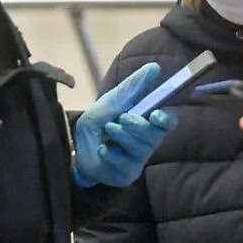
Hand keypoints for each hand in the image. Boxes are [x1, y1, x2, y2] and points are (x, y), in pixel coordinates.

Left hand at [73, 63, 178, 187]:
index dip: (166, 119)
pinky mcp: (126, 174)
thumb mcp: (110, 101)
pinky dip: (110, 153)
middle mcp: (147, 142)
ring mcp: (137, 160)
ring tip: (107, 130)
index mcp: (146, 123)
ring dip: (121, 136)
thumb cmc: (98, 124)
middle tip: (121, 118)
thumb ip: (131, 87)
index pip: (168, 123)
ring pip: (140, 149)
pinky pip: (124, 163)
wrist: (75, 150)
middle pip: (154, 135)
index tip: (155, 115)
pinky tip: (102, 149)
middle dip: (137, 125)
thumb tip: (154, 67)